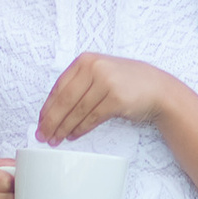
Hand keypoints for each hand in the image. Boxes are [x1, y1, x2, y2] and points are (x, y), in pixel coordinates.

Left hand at [36, 53, 169, 143]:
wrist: (157, 88)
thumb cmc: (125, 83)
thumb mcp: (99, 74)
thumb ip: (78, 84)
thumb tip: (52, 110)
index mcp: (85, 60)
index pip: (59, 86)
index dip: (48, 107)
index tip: (40, 121)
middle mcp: (94, 67)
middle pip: (65, 99)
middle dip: (52, 120)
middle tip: (43, 135)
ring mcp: (106, 82)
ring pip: (77, 110)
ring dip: (64, 127)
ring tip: (56, 139)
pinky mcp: (116, 98)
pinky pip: (92, 117)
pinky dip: (81, 129)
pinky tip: (74, 135)